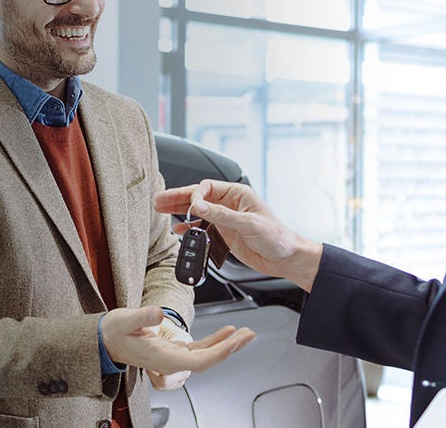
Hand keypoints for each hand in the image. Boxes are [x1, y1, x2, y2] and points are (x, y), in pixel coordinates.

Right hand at [101, 307, 254, 377]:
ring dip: (228, 345)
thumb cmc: (114, 332)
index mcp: (162, 358)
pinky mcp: (175, 350)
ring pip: (208, 355)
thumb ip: (142, 317)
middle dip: (231, 348)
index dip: (218, 353)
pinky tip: (228, 332)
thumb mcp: (125, 320)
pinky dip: (216, 340)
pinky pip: (200, 349)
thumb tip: (158, 314)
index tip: (233, 342)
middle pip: (209, 360)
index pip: (198, 361)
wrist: (105, 340)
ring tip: (245, 333)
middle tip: (249, 334)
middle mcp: (172, 361)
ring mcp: (175, 357)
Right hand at [155, 179, 322, 290]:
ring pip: (197, 212)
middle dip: (177, 198)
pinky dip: (190, 229)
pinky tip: (179, 230)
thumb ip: (222, 215)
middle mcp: (229, 204)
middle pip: (198, 197)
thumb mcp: (249, 224)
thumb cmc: (277, 237)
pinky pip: (202, 228)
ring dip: (179, 212)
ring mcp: (226, 219)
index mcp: (237, 194)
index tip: (189, 207)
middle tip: (159, 200)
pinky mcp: (224, 234)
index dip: (194, 195)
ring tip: (160, 211)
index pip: (207, 188)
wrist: (287, 258)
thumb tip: (199, 206)